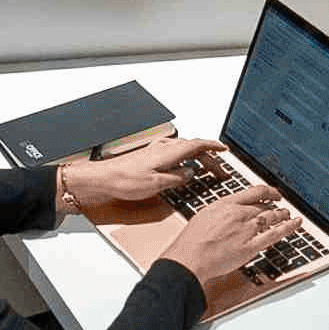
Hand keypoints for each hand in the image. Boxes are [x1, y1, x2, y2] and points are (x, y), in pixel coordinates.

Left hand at [63, 136, 221, 214]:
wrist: (103, 179)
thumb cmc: (125, 180)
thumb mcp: (157, 184)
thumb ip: (178, 178)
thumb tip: (191, 173)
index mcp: (169, 152)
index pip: (198, 145)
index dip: (214, 147)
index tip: (225, 151)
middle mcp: (163, 148)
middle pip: (193, 148)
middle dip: (209, 158)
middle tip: (219, 172)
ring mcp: (156, 151)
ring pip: (183, 150)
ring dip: (197, 159)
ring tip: (205, 171)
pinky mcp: (149, 156)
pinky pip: (173, 154)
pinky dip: (184, 159)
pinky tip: (182, 169)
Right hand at [161, 179, 298, 311]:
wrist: (189, 258)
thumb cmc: (191, 241)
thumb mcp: (204, 215)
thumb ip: (220, 211)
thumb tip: (228, 211)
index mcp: (226, 204)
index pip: (253, 192)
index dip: (268, 192)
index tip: (272, 194)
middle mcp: (238, 213)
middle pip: (263, 206)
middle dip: (275, 206)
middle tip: (281, 207)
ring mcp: (246, 229)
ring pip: (271, 217)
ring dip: (282, 215)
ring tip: (289, 215)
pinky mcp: (250, 246)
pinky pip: (274, 235)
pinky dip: (288, 228)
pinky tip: (295, 224)